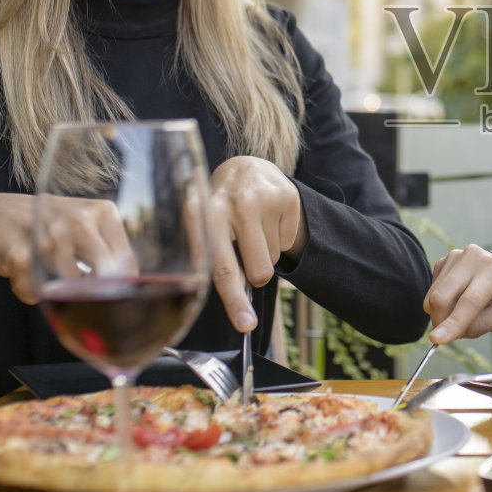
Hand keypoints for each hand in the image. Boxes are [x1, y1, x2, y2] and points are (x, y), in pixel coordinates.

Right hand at [0, 192, 132, 305]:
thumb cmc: (48, 226)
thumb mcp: (84, 224)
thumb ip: (107, 250)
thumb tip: (130, 290)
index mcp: (101, 211)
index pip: (125, 262)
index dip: (120, 287)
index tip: (113, 297)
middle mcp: (78, 219)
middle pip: (102, 276)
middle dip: (93, 294)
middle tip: (79, 295)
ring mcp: (48, 235)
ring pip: (68, 288)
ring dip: (57, 294)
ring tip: (46, 276)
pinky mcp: (21, 253)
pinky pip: (35, 292)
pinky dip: (29, 292)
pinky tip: (25, 277)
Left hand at [208, 155, 303, 332]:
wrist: (245, 167)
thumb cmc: (220, 210)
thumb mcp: (206, 229)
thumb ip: (215, 265)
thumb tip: (239, 312)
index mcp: (203, 215)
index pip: (222, 269)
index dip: (234, 301)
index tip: (246, 325)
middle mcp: (233, 204)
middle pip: (258, 271)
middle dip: (255, 274)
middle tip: (245, 252)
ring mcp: (263, 198)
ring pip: (274, 260)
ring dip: (265, 253)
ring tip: (252, 230)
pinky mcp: (287, 196)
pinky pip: (288, 243)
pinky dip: (279, 238)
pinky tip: (267, 220)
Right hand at [424, 244, 491, 343]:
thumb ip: (476, 326)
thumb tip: (444, 334)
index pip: (470, 300)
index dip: (453, 322)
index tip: (437, 340)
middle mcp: (474, 257)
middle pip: (442, 296)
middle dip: (440, 322)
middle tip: (448, 336)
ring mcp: (456, 256)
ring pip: (433, 295)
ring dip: (441, 314)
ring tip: (463, 314)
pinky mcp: (444, 261)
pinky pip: (431, 291)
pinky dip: (440, 304)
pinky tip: (457, 300)